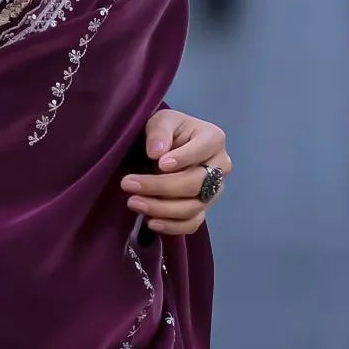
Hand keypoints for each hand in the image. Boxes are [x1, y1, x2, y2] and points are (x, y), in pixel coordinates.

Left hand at [121, 107, 230, 233]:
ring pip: (192, 207)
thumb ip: (159, 131)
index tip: (158, 162)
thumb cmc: (166, 132)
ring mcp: (212, 192)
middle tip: (128, 184)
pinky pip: (191, 224)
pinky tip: (150, 222)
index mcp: (214, 139)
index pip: (202, 151)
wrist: (164, 150)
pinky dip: (171, 227)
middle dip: (160, 186)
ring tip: (133, 202)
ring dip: (160, 208)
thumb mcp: (160, 121)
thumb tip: (157, 152)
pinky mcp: (202, 210)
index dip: (182, 159)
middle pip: (195, 184)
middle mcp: (220, 167)